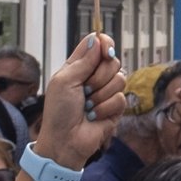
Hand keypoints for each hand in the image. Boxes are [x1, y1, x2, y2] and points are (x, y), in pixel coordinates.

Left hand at [34, 32, 126, 170]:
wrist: (65, 142)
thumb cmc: (58, 113)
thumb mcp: (64, 81)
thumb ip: (82, 60)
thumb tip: (97, 39)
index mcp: (79, 66)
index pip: (98, 45)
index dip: (104, 44)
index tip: (105, 51)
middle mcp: (94, 77)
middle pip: (112, 61)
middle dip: (99, 76)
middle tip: (85, 89)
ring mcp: (105, 92)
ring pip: (120, 79)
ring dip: (101, 95)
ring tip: (88, 106)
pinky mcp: (115, 108)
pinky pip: (121, 98)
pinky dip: (105, 108)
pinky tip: (94, 116)